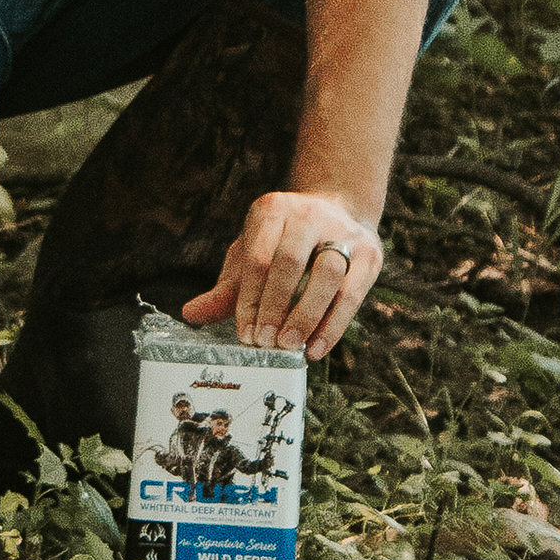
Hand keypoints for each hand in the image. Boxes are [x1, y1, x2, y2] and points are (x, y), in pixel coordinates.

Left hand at [181, 191, 382, 360]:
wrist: (339, 212)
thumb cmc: (284, 242)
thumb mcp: (252, 254)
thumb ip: (227, 288)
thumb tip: (190, 314)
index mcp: (273, 210)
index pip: (257, 257)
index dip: (249, 299)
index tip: (245, 334)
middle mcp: (308, 214)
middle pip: (289, 262)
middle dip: (275, 306)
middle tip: (264, 343)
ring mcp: (342, 230)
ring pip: (327, 274)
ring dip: (306, 315)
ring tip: (288, 346)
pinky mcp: (369, 253)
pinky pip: (351, 293)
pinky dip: (333, 325)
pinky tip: (315, 348)